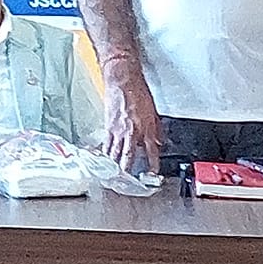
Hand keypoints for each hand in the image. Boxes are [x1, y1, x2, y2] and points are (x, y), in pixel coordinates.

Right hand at [102, 59, 162, 174]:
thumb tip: (158, 141)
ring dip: (114, 166)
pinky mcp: (108, 126)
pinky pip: (106, 144)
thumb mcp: (153, 111)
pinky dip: (105, 153)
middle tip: (127, 183)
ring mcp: (118, 131)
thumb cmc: (138, 91)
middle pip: (129, 157)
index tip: (153, 173)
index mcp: (145, 128)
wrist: (123, 80)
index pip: (151, 152)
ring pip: (115, 153)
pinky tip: (103, 159)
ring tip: (113, 177)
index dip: (153, 165)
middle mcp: (132, 132)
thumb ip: (156, 128)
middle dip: (128, 171)